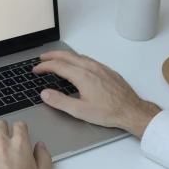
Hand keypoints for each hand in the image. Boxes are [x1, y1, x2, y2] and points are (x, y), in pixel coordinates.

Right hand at [33, 50, 160, 137]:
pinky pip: (88, 59)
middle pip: (67, 56)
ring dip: (64, 56)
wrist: (131, 110)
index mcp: (82, 76)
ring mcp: (100, 67)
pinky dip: (76, 58)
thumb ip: (60, 101)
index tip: (36, 69)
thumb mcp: (80, 111)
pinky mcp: (107, 70)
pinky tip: (76, 64)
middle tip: (42, 58)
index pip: (58, 66)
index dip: (44, 66)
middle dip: (52, 56)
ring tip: (56, 59)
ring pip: (78, 56)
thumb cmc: (108, 112)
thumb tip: (44, 94)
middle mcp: (91, 67)